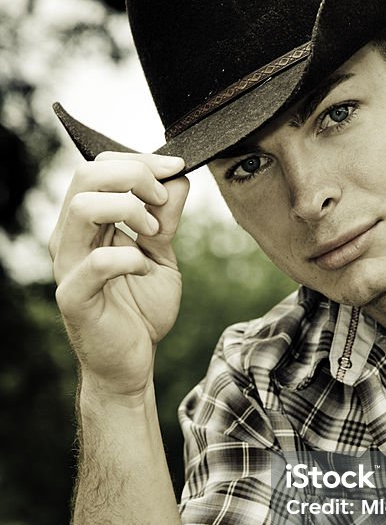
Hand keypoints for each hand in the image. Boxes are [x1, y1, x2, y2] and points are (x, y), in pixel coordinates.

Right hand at [50, 152, 189, 396]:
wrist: (131, 363)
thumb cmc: (141, 309)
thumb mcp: (163, 255)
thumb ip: (168, 219)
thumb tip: (178, 178)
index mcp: (87, 223)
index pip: (100, 168)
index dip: (140, 160)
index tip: (177, 167)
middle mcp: (71, 238)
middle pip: (86, 175)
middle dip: (134, 175)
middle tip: (163, 200)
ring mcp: (68, 266)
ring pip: (81, 207)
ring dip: (128, 209)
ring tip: (154, 233)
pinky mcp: (74, 297)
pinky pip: (95, 263)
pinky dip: (129, 257)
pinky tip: (145, 267)